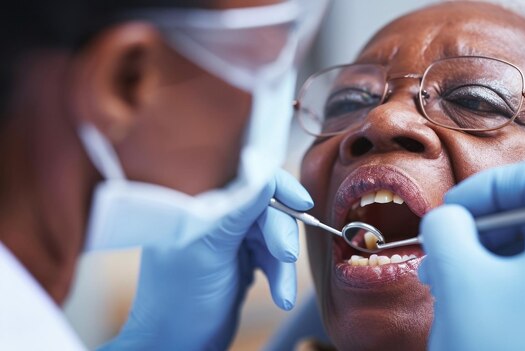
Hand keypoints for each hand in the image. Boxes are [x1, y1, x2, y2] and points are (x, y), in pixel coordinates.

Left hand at [100, 169, 312, 350]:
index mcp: (197, 202)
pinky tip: (280, 295)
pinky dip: (279, 275)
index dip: (277, 188)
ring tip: (282, 294)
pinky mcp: (240, 257)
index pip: (245, 178)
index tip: (301, 203)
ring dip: (282, 265)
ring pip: (273, 234)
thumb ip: (239, 211)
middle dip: (280, 235)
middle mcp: (214, 214)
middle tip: (286, 257)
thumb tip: (266, 175)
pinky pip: (271, 256)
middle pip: (266, 207)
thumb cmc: (178, 300)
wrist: (176, 345)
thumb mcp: (210, 250)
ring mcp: (228, 237)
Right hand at [418, 157, 524, 350]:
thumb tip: (450, 218)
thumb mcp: (453, 274)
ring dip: (489, 237)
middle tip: (460, 230)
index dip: (495, 183)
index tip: (458, 208)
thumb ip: (446, 225)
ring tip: (448, 264)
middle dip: (494, 209)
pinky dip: (497, 261)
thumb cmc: (482, 349)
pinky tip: (462, 282)